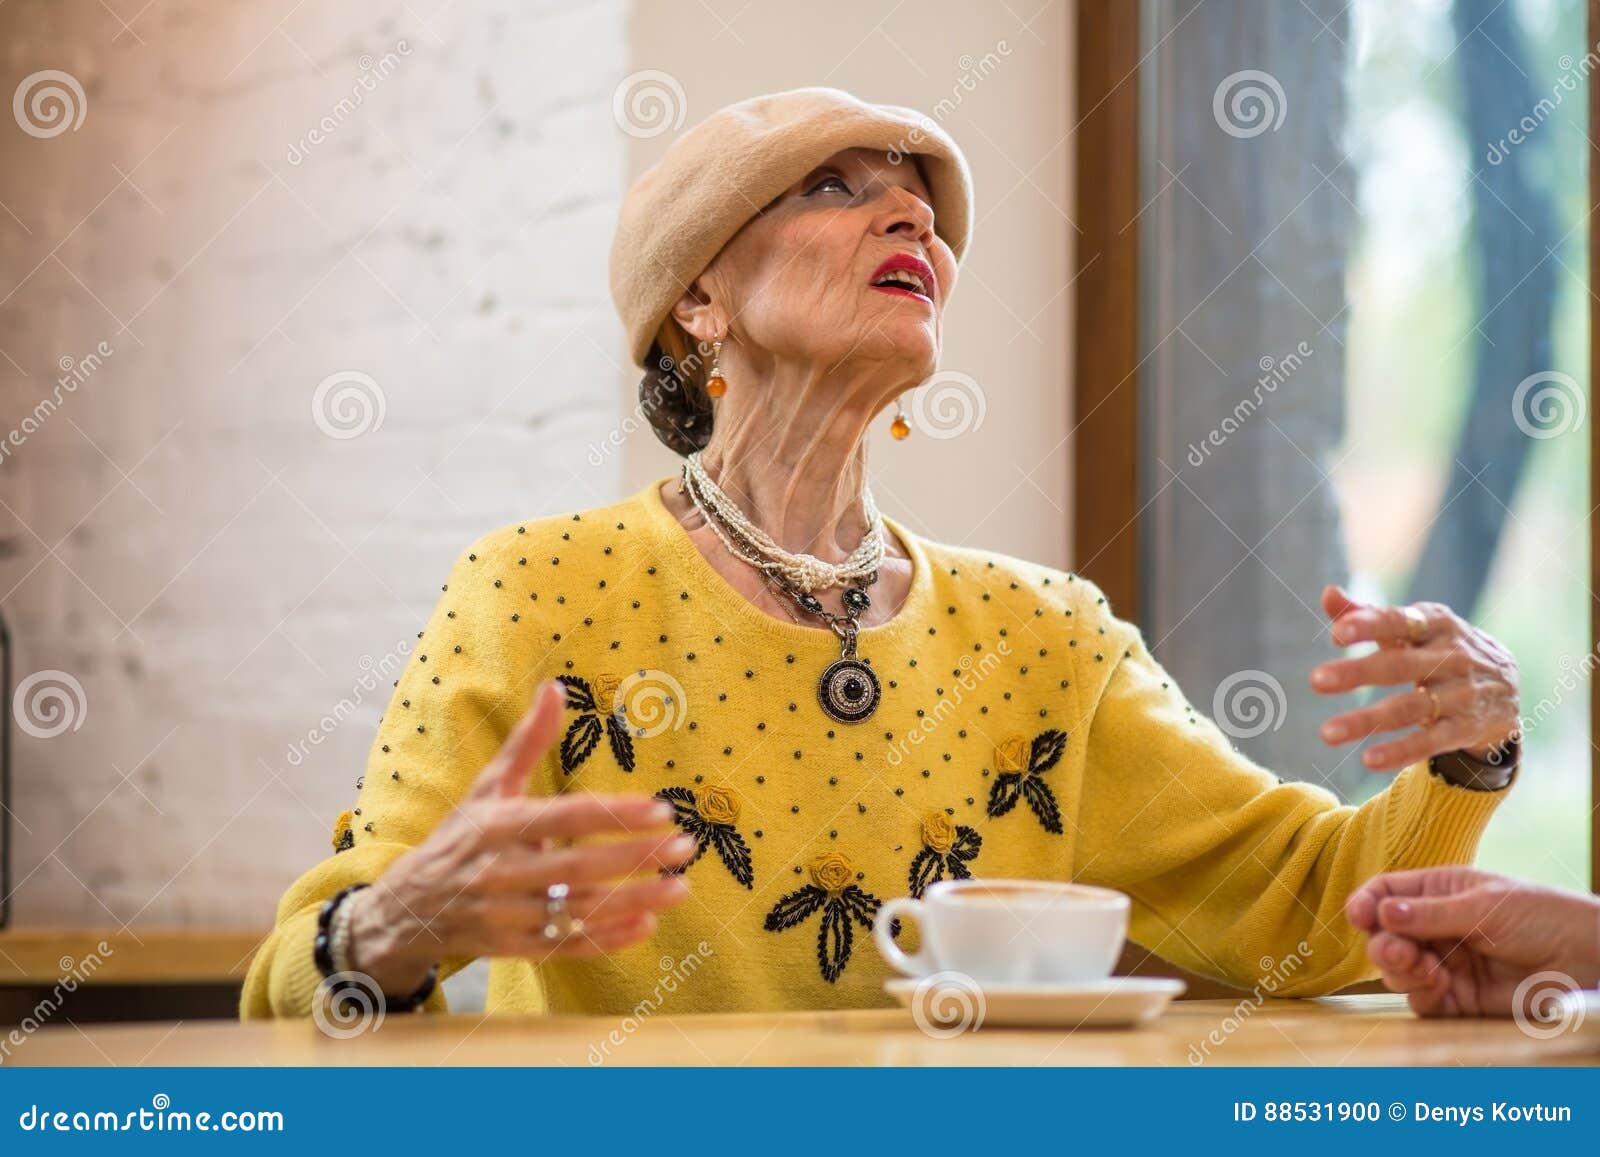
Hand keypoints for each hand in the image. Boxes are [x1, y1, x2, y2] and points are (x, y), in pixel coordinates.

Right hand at [346, 679, 696, 994]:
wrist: (406, 909)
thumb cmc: (460, 838)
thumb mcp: (487, 786)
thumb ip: (527, 742)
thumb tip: (556, 687)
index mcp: (498, 825)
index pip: (565, 817)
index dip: (614, 814)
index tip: (661, 808)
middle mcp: (501, 871)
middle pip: (579, 866)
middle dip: (636, 857)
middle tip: (685, 847)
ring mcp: (507, 915)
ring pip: (578, 910)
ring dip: (633, 900)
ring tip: (680, 888)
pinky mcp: (513, 950)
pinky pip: (567, 947)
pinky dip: (607, 939)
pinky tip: (646, 925)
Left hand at [1310, 585, 1518, 770]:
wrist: (1507, 686)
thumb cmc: (1440, 649)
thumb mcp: (1412, 628)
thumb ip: (1368, 614)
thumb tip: (1328, 593)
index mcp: (1436, 625)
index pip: (1399, 622)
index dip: (1369, 625)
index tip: (1337, 634)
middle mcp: (1451, 657)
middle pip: (1400, 665)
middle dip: (1358, 672)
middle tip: (1315, 681)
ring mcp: (1461, 694)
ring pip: (1410, 707)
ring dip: (1368, 720)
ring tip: (1327, 733)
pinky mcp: (1466, 728)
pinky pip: (1431, 741)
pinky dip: (1401, 751)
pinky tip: (1369, 760)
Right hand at [1346, 866, 1599, 1017]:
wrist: (1586, 960)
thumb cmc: (1541, 916)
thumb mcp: (1485, 905)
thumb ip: (1431, 913)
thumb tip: (1381, 913)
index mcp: (1438, 892)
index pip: (1386, 893)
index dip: (1366, 903)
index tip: (1357, 916)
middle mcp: (1434, 928)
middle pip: (1383, 935)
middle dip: (1383, 943)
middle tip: (1399, 951)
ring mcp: (1445, 964)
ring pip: (1396, 970)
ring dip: (1399, 969)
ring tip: (1425, 969)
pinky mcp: (1457, 999)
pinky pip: (1420, 1000)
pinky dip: (1420, 993)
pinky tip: (1440, 986)